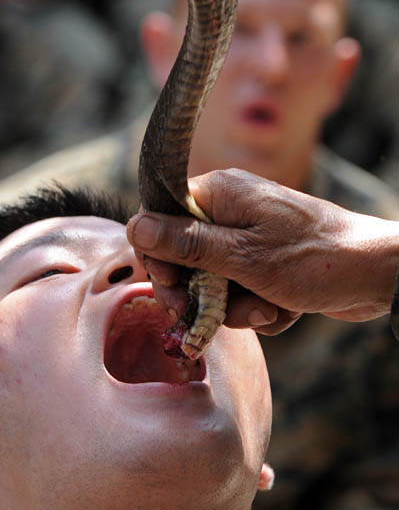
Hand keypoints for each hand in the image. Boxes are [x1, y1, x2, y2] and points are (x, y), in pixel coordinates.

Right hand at [127, 169, 398, 330]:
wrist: (377, 276)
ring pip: (213, 280)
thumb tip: (134, 226)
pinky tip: (282, 310)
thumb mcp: (241, 257)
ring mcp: (248, 237)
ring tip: (267, 310)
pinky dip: (257, 307)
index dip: (160, 260)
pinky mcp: (265, 262)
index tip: (174, 292)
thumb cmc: (312, 259)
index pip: (160, 220)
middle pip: (184, 256)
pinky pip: (240, 290)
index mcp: (218, 193)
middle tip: (216, 315)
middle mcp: (229, 210)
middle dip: (202, 293)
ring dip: (236, 306)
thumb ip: (185, 244)